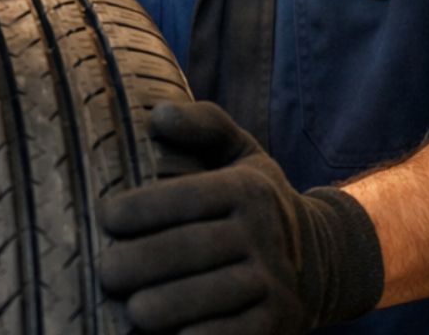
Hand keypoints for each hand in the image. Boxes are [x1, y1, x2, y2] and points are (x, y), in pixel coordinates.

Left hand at [99, 101, 383, 333]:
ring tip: (131, 309)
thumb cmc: (259, 203)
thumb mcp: (243, 154)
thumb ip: (204, 125)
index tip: (105, 217)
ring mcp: (273, 282)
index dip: (143, 208)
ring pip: (211, 296)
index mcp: (248, 189)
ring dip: (165, 306)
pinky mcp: (277, 323)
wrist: (324, 260)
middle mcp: (265, 233)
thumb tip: (158, 115)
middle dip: (141, 262)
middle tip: (105, 270)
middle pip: (193, 249)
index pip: (190, 197)